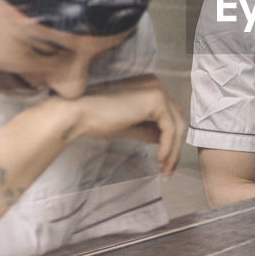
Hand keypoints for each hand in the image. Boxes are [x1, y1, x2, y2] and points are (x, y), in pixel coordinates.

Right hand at [69, 74, 184, 174]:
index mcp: (149, 86)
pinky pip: (170, 128)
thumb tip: (165, 141)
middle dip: (175, 147)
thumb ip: (148, 130)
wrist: (78, 113)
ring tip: (165, 170)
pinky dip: (168, 147)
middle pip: (176, 119)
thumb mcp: (128, 125)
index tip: (164, 163)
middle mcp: (156, 83)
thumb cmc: (96, 119)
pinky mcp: (155, 100)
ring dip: (173, 151)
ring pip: (177, 125)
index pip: (169, 115)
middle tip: (168, 171)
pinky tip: (159, 160)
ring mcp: (157, 90)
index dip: (170, 140)